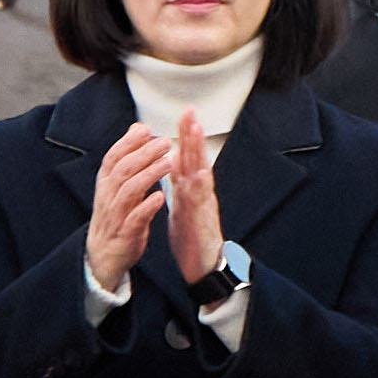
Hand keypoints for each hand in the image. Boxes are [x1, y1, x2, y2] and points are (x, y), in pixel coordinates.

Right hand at [82, 123, 171, 293]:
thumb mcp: (117, 184)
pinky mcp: (125, 234)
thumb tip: (138, 128)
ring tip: (168, 163)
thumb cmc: (114, 214)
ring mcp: (115, 216)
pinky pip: (135, 219)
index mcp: (106, 183)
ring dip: (149, 175)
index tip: (146, 129)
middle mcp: (108, 196)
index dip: (128, 142)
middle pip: (123, 170)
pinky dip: (147, 206)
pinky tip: (161, 196)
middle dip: (144, 154)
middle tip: (165, 143)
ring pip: (129, 191)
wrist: (103, 255)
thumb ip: (128, 157)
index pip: (113, 157)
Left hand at [161, 114, 224, 284]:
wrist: (205, 266)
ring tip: (196, 131)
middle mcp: (199, 193)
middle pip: (196, 158)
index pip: (188, 157)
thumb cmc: (193, 237)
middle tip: (190, 111)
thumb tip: (173, 164)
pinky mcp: (202, 221)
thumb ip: (180, 185)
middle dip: (193, 135)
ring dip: (198, 152)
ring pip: (201, 172)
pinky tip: (199, 173)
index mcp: (191, 190)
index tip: (185, 114)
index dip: (186, 136)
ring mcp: (203, 205)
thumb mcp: (182, 206)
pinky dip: (200, 186)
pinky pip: (201, 202)